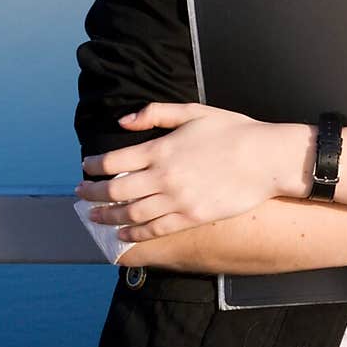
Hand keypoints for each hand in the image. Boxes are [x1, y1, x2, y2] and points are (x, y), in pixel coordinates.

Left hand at [75, 102, 312, 240]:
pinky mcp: (192, 217)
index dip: (94, 166)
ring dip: (107, 217)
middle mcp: (164, 177)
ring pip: (130, 214)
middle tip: (80, 194)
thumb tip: (123, 121)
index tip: (85, 167)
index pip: (114, 161)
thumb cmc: (233, 131)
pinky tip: (123, 234)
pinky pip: (155, 230)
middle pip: (115, 190)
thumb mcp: (193, 112)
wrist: (267, 159)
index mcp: (161, 148)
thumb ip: (155, 114)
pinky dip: (134, 234)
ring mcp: (177, 200)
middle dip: (92, 193)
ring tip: (94, 217)